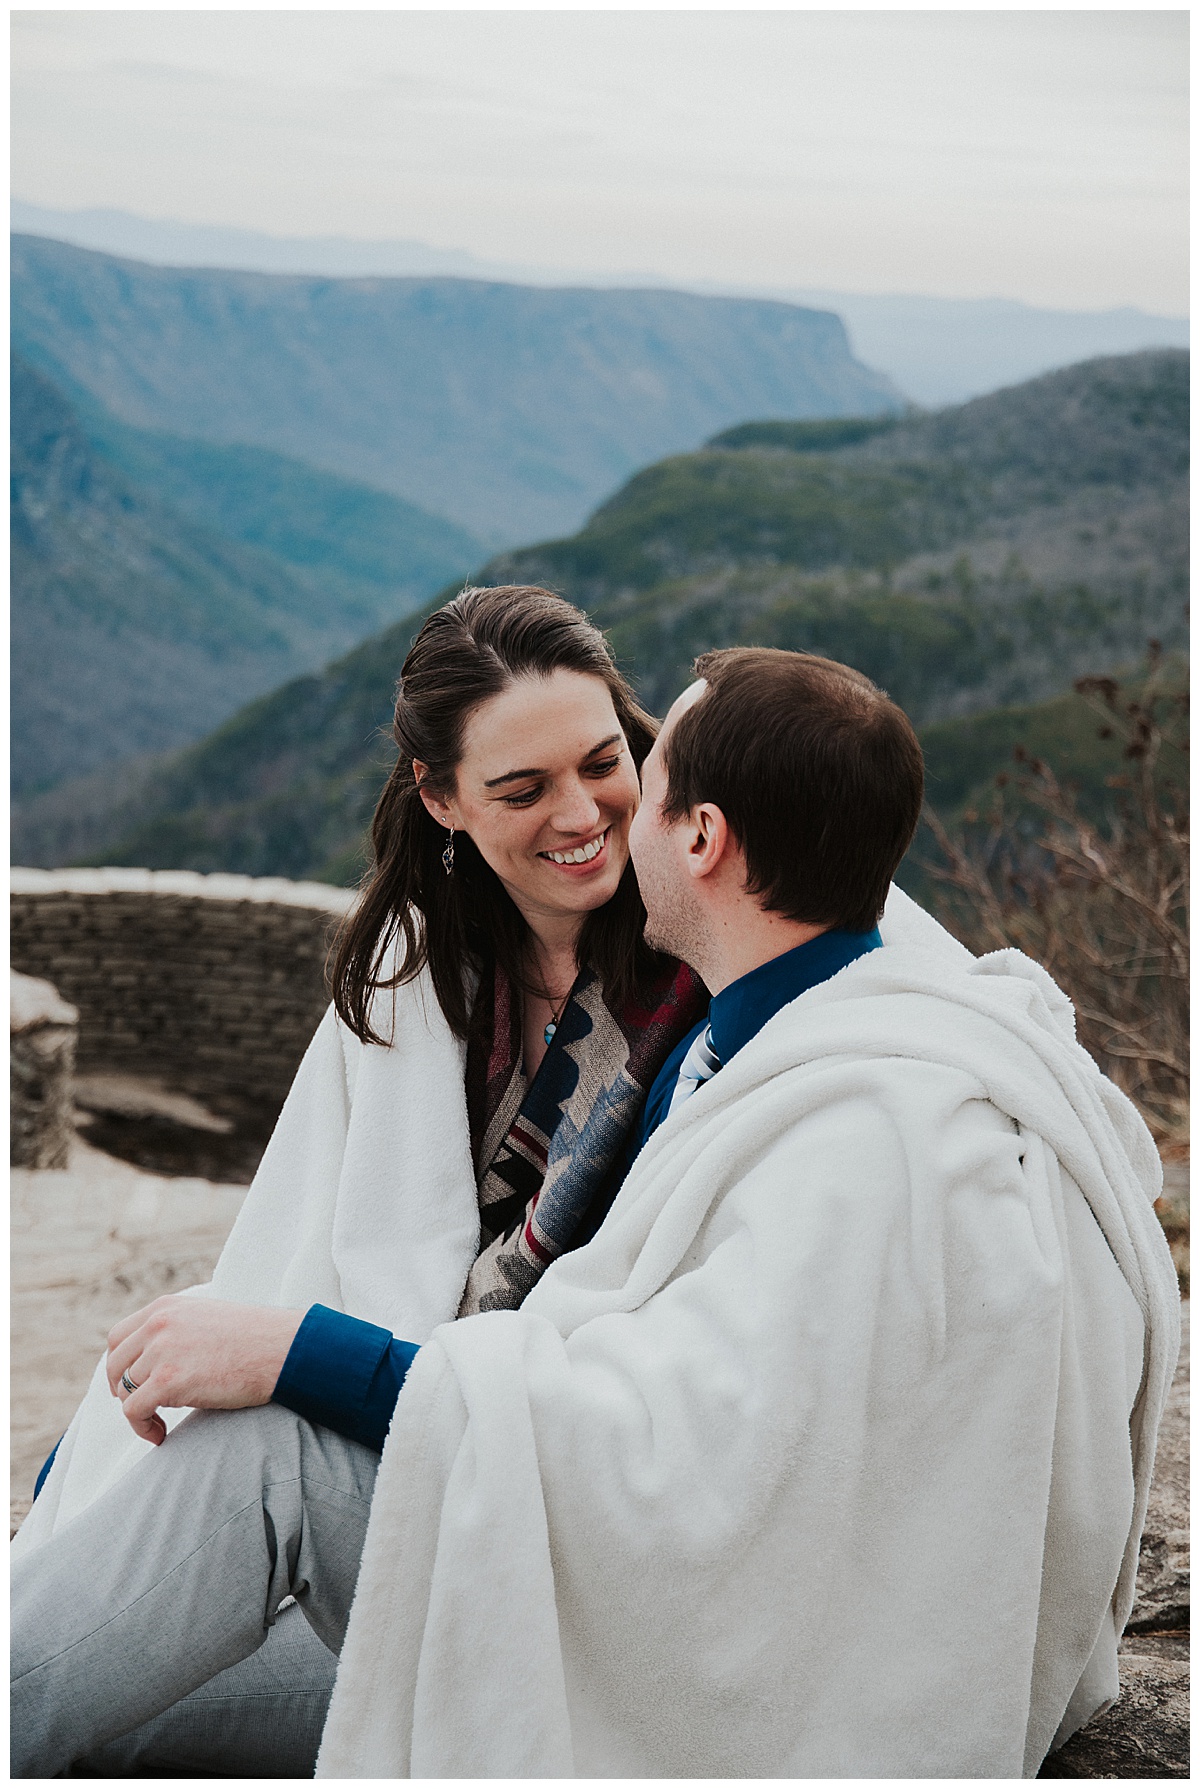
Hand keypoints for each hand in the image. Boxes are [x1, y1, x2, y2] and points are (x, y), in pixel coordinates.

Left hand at [106, 1296, 304, 1444]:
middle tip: (142, 1409)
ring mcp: (161, 1351)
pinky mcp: (168, 1380)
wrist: (282, 1349)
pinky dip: (142, 1428)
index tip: (130, 1384)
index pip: (119, 1337)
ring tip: (159, 1424)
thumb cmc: (256, 1340)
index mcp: (166, 1307)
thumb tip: (158, 1360)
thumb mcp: (208, 1320)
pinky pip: (133, 1411)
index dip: (119, 1365)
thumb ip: (178, 1330)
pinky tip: (161, 1436)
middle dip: (122, 1391)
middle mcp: (158, 1324)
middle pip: (115, 1365)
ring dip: (139, 1412)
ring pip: (125, 1391)